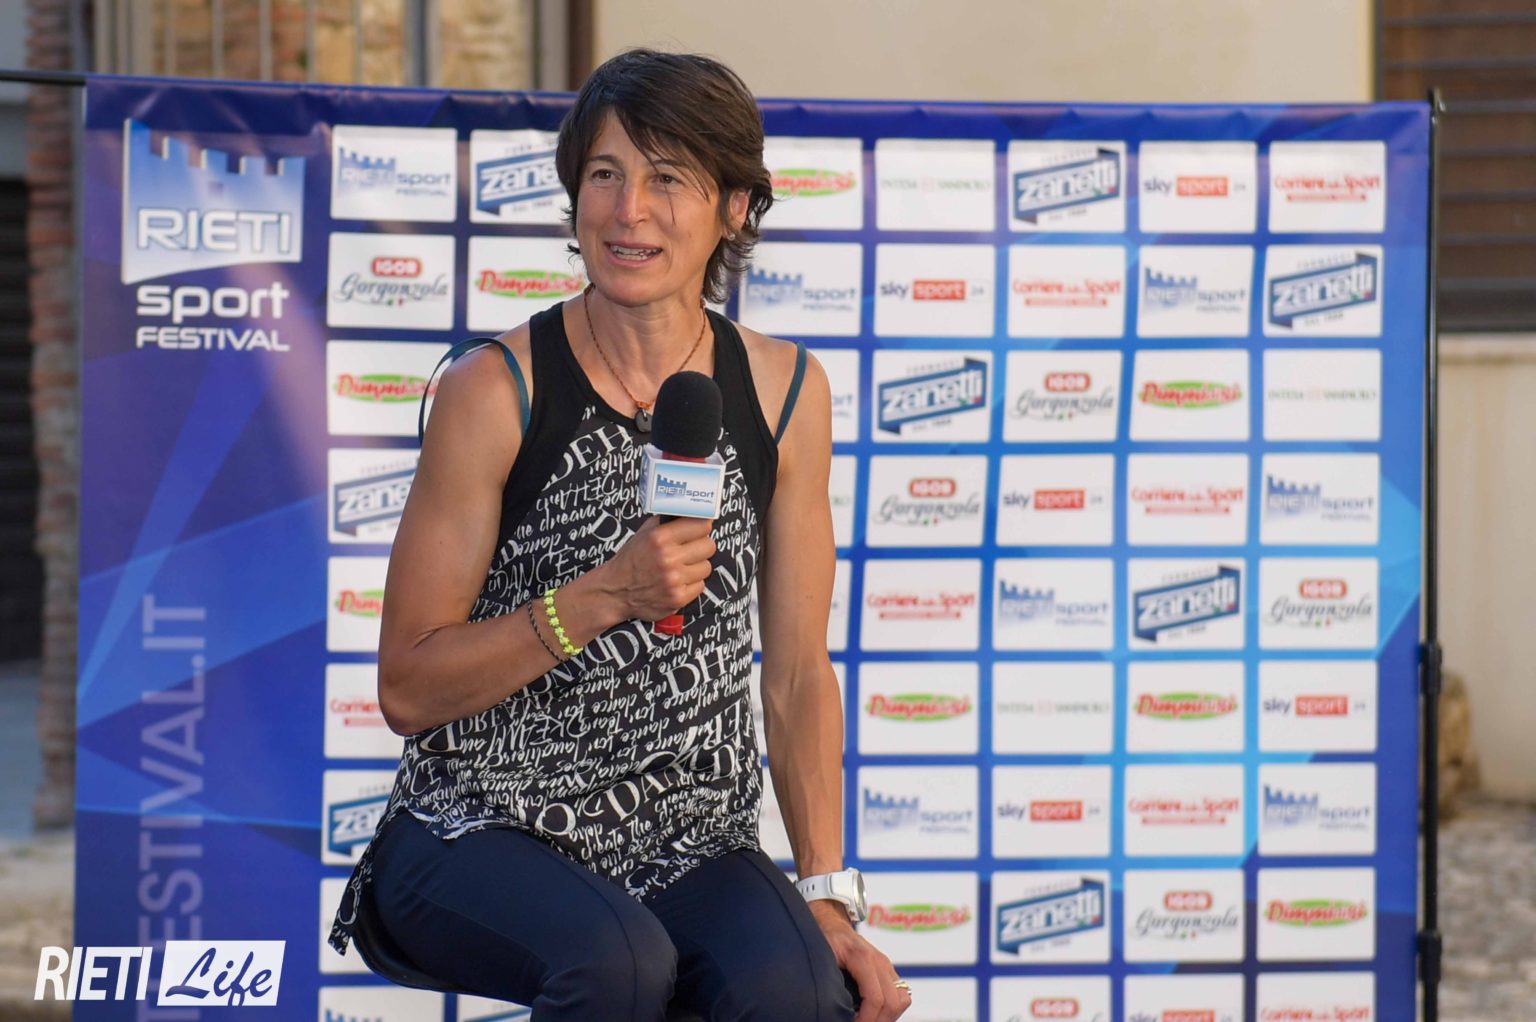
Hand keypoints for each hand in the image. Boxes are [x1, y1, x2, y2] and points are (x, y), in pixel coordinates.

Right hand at [598, 516, 716, 621]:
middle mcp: (668, 558)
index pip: (701, 525)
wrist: (615, 591)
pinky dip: (691, 584)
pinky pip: (701, 585)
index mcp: (660, 538)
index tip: (699, 529)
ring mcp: (674, 580)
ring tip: (681, 567)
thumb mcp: (644, 533)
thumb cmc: (632, 560)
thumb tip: (692, 511)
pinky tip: (678, 582)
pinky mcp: (678, 598)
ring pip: (707, 567)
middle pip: (709, 546)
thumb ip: (667, 521)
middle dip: (701, 547)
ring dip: (696, 567)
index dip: (701, 527)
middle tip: (690, 550)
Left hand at [808, 901, 910, 1020]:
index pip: (876, 999)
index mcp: (863, 958)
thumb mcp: (822, 959)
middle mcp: (880, 961)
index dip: (866, 1020)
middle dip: (878, 1021)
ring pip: (902, 999)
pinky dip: (892, 1008)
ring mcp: (886, 965)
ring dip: (888, 1016)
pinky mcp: (889, 971)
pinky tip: (874, 1013)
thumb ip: (831, 982)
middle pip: (892, 1002)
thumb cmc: (825, 940)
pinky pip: (901, 994)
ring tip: (868, 1020)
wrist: (832, 924)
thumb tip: (834, 1007)